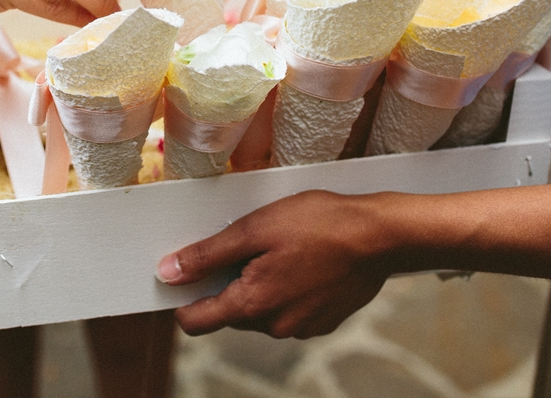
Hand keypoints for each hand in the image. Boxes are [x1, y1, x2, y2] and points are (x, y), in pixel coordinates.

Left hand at [156, 191, 390, 338]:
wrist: (382, 236)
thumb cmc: (320, 224)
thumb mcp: (254, 229)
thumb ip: (208, 255)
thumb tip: (168, 272)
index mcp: (252, 305)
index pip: (196, 322)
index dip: (183, 299)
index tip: (185, 273)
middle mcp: (275, 326)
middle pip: (230, 311)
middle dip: (229, 281)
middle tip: (248, 242)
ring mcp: (302, 327)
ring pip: (261, 309)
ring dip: (259, 282)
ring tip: (280, 246)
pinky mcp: (323, 321)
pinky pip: (289, 308)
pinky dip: (286, 287)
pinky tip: (301, 258)